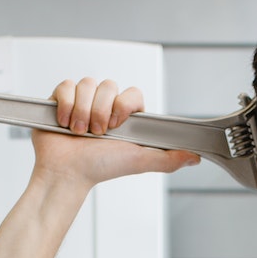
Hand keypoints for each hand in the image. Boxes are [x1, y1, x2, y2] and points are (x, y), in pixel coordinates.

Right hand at [31, 76, 198, 187]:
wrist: (66, 173)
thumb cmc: (100, 168)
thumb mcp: (139, 162)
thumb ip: (168, 159)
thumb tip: (195, 157)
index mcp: (125, 116)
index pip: (132, 92)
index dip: (123, 105)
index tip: (116, 125)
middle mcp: (105, 106)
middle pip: (108, 85)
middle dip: (101, 111)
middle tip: (97, 133)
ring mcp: (83, 102)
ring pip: (86, 84)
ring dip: (82, 111)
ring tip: (79, 131)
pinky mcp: (61, 100)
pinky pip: (66, 86)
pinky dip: (65, 105)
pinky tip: (64, 123)